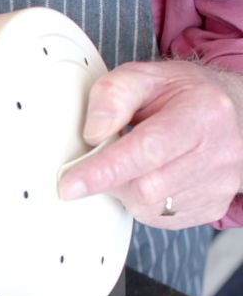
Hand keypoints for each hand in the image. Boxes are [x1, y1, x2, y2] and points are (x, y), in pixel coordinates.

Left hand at [58, 60, 242, 226]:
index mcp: (203, 114)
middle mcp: (219, 153)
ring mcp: (218, 185)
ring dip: (127, 189)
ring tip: (138, 162)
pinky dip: (143, 201)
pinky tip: (153, 176)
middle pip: (144, 187)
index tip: (69, 185)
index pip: (147, 149)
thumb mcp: (148, 77)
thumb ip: (113, 94)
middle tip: (108, 157)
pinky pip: (158, 218)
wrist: (237, 115)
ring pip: (148, 207)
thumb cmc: (186, 96)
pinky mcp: (210, 208)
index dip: (104, 170)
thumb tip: (93, 133)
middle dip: (112, 177)